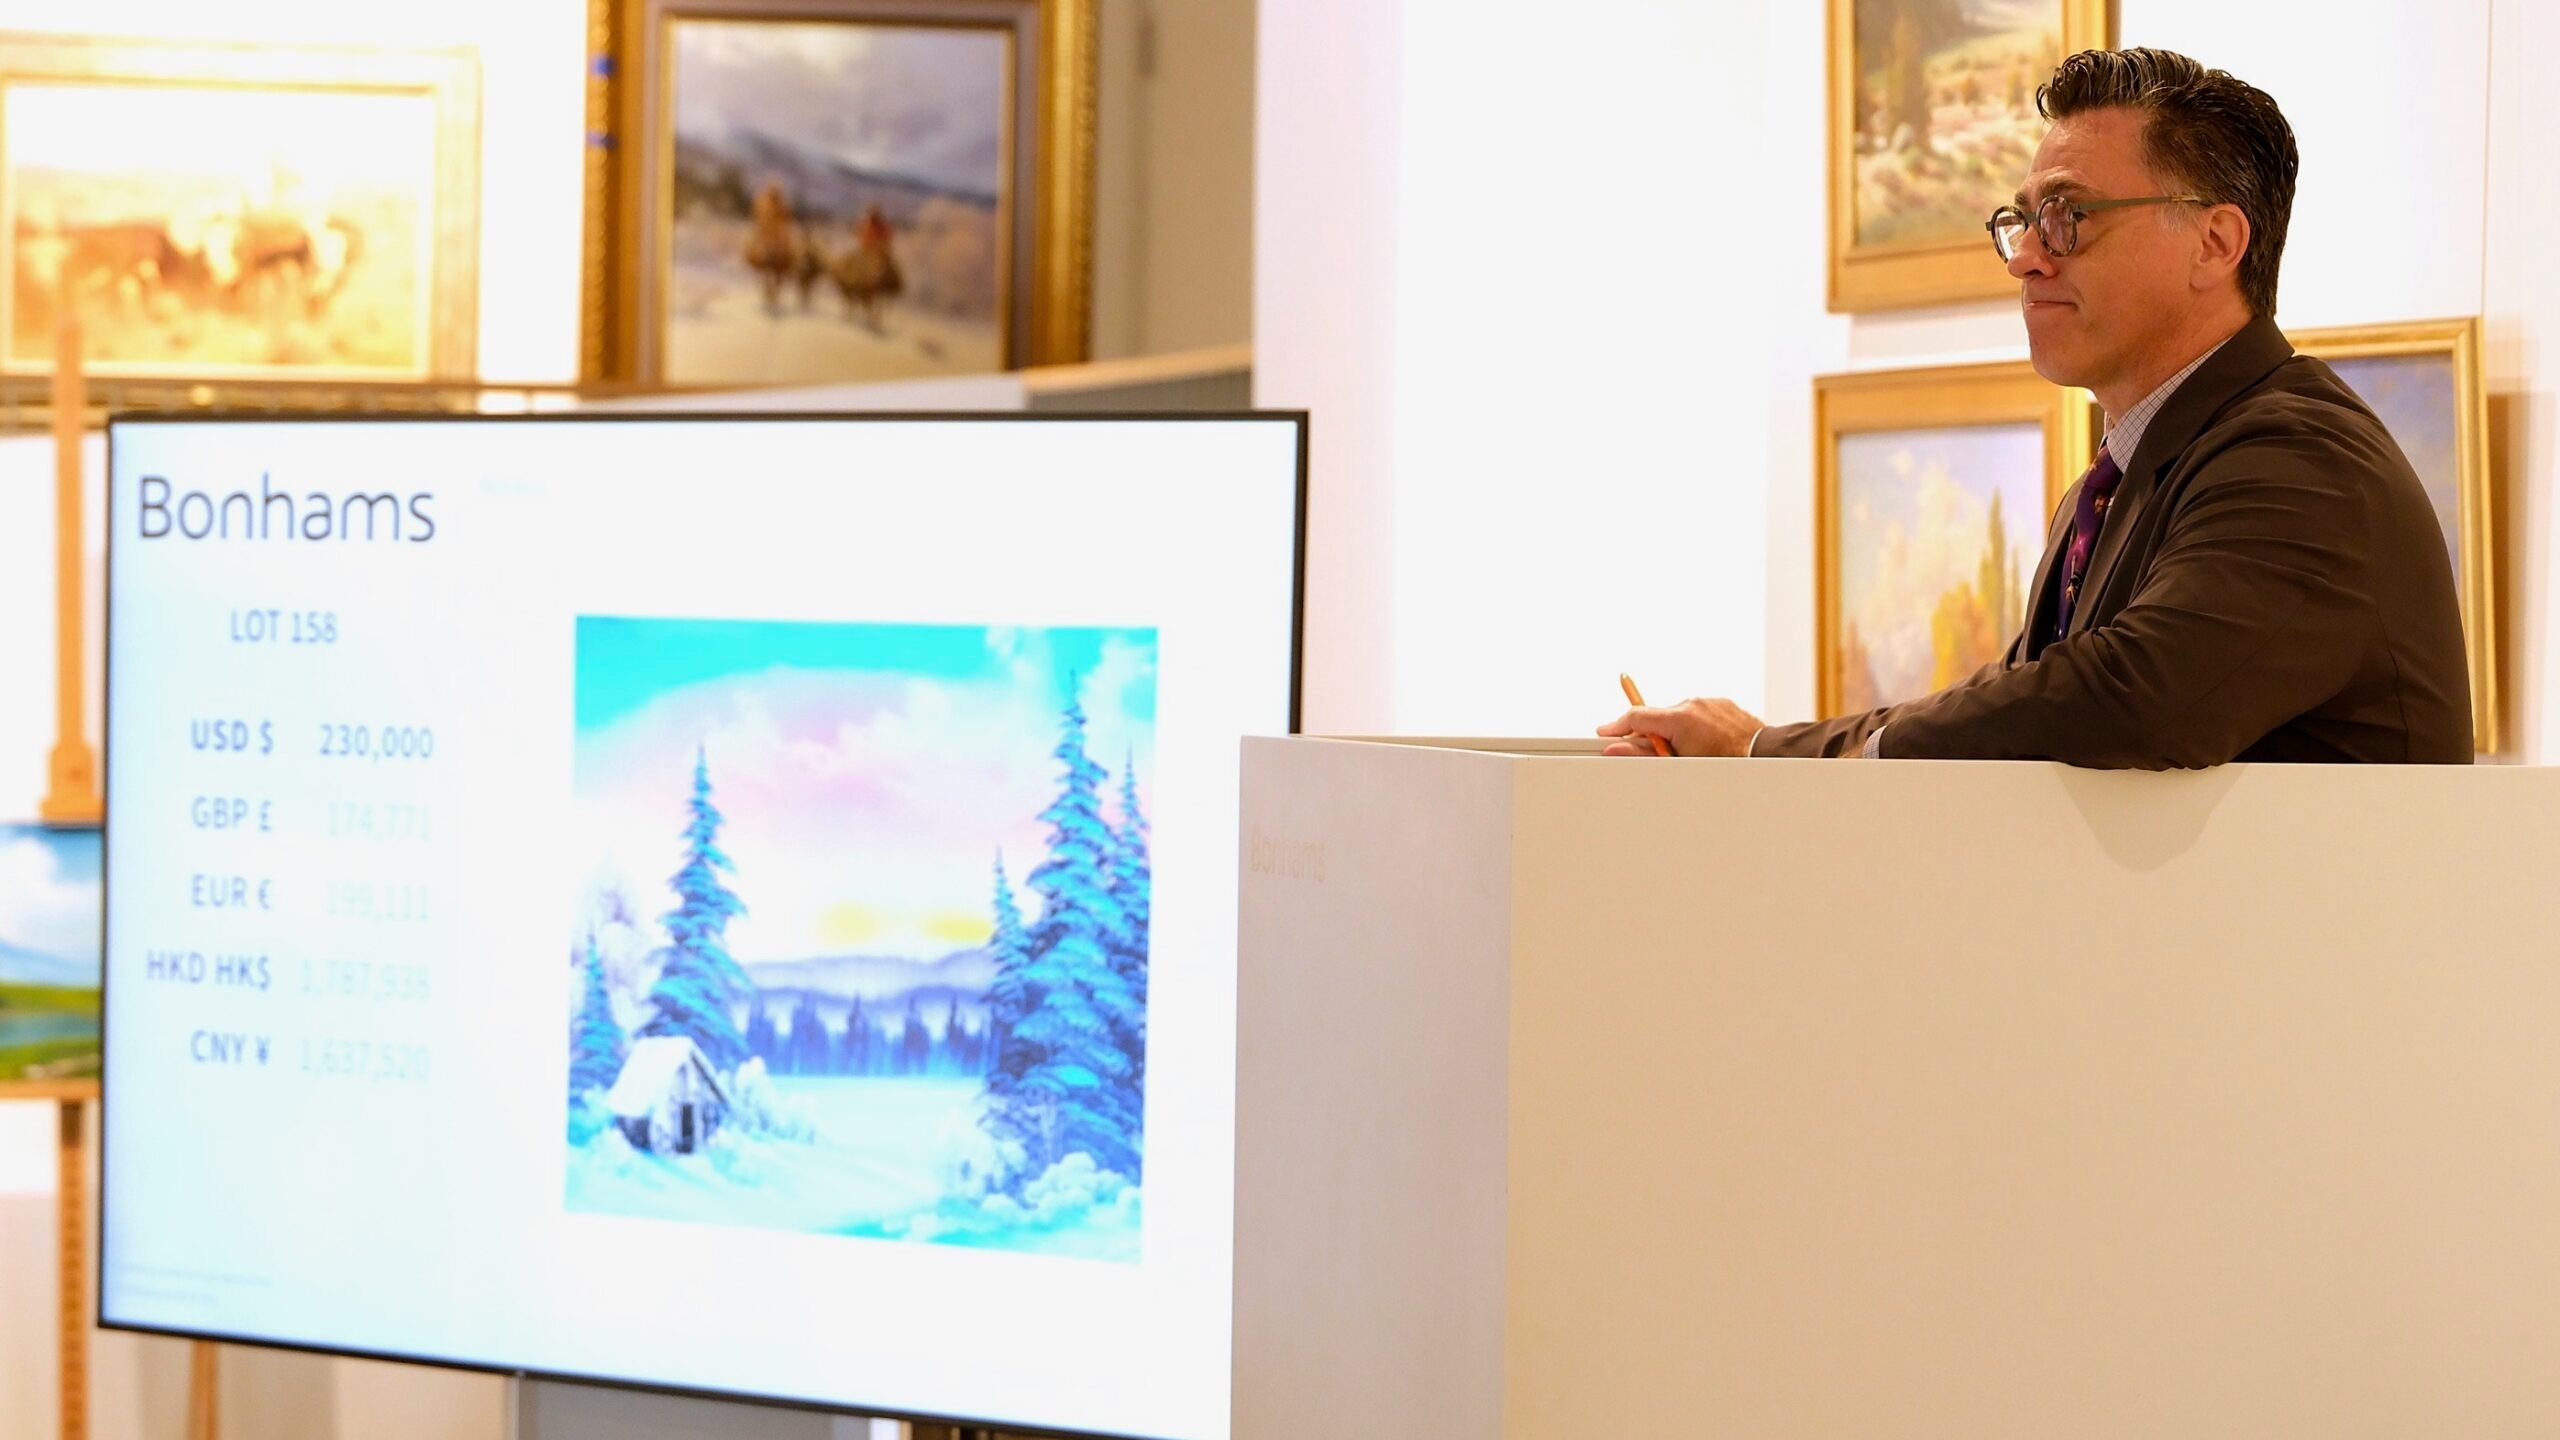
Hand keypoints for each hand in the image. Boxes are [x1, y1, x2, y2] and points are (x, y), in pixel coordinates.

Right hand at [1597, 697, 1762, 756]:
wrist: (1763, 756)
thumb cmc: (1725, 764)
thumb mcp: (1678, 764)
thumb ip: (1643, 755)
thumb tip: (1617, 750)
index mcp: (1679, 717)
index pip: (1636, 715)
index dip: (1618, 726)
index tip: (1606, 733)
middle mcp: (1693, 704)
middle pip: (1657, 717)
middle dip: (1652, 735)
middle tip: (1658, 755)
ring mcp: (1709, 702)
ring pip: (1678, 717)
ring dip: (1675, 732)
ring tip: (1690, 753)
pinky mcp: (1722, 705)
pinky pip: (1698, 714)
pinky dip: (1695, 727)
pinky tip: (1705, 745)